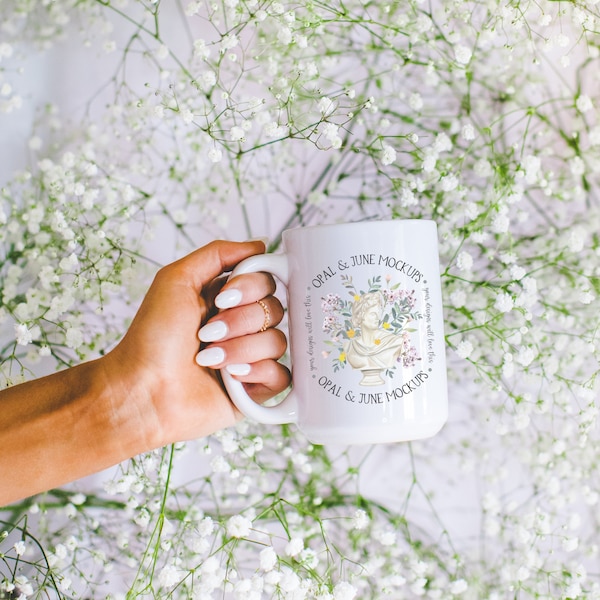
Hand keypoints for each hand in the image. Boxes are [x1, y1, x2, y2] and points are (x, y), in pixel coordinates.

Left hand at [101, 240, 290, 449]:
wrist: (142, 390)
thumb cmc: (151, 338)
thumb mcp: (176, 279)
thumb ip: (217, 254)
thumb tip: (260, 245)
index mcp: (225, 299)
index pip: (265, 280)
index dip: (251, 286)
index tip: (223, 297)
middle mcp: (240, 326)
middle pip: (275, 308)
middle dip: (240, 320)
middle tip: (207, 332)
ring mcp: (249, 357)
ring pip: (278, 341)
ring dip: (241, 348)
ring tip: (210, 359)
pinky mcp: (254, 389)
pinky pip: (281, 375)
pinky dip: (257, 373)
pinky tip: (231, 377)